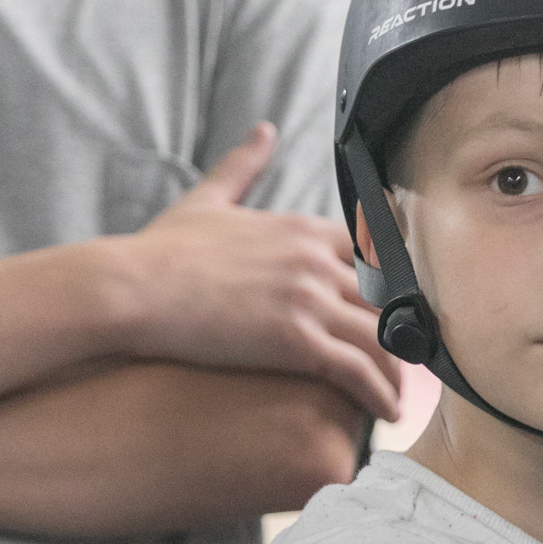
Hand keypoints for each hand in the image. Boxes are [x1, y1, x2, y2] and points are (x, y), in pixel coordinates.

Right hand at [108, 122, 401, 421]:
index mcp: (304, 229)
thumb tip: (263, 130)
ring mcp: (309, 298)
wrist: (130, 288)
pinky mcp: (297, 340)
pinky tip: (388, 413)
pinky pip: (358, 370)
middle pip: (387, 299)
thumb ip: (243, 165)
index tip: (398, 313)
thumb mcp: (210, 199)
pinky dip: (381, 393)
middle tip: (412, 363)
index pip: (375, 256)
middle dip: (403, 333)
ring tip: (403, 396)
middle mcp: (317, 259)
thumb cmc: (161, 252)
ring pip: (382, 338)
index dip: (390, 289)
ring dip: (400, 371)